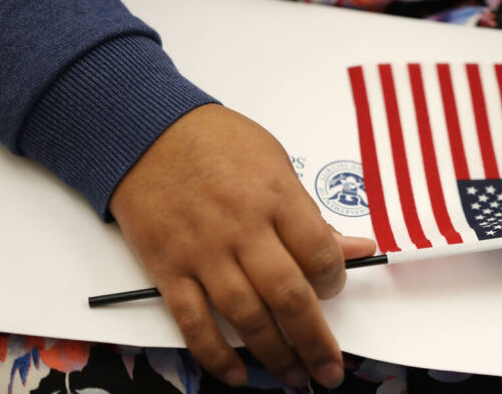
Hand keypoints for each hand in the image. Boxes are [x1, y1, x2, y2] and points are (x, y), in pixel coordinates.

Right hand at [109, 104, 374, 387]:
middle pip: (288, 296)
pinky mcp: (169, 268)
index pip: (319, 254)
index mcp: (276, 198)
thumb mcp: (277, 164)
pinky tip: (236, 373)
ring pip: (245, 317)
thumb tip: (355, 247)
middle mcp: (242, 229)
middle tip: (329, 370)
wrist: (146, 132)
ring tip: (294, 377)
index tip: (334, 289)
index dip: (335, 281)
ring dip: (274, 354)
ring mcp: (203, 252)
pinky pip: (193, 321)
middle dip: (315, 341)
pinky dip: (215, 354)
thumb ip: (312, 214)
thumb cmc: (217, 143)